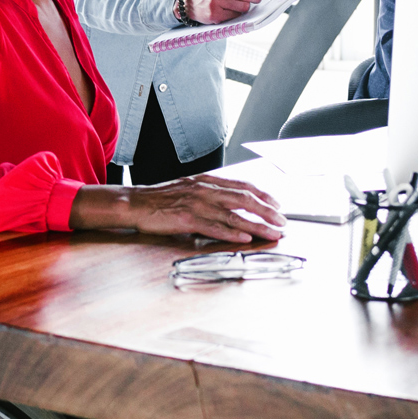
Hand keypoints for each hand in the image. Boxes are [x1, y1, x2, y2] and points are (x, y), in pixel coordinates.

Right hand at [69, 175, 285, 243]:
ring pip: (234, 214)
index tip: (278, 205)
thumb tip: (231, 201)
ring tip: (273, 233)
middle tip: (283, 222)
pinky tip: (246, 238)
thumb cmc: (160, 199)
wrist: (134, 202)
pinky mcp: (187, 219)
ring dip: (257, 225)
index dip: (263, 195)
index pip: (242, 186)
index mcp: (206, 181)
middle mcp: (205, 189)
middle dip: (268, 211)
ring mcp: (196, 204)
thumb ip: (210, 193)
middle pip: (244, 199)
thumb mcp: (189, 188)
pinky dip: (232, 232)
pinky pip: (214, 226)